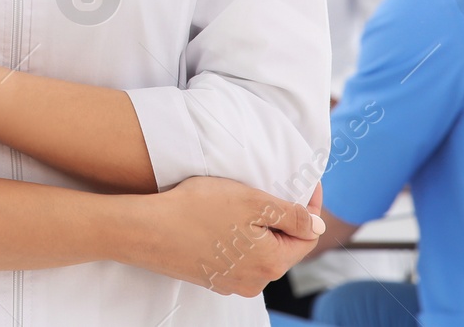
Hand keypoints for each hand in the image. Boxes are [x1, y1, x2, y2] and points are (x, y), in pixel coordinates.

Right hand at [117, 175, 325, 296]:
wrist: (145, 231)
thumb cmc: (196, 210)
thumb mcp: (251, 202)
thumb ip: (291, 216)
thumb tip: (317, 226)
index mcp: (271, 263)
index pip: (307, 236)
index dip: (311, 206)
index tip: (307, 182)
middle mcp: (255, 281)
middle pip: (283, 246)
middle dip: (282, 217)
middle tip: (271, 187)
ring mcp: (231, 282)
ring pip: (259, 251)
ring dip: (258, 228)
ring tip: (242, 201)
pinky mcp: (211, 278)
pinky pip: (236, 257)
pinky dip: (236, 239)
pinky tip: (220, 219)